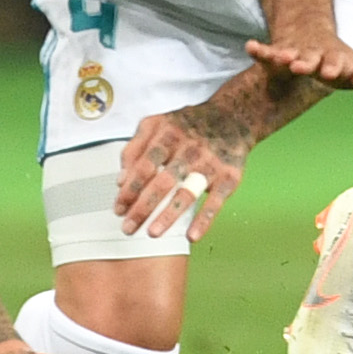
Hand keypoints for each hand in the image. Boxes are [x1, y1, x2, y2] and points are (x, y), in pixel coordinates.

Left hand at [113, 103, 251, 241]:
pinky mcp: (230, 176)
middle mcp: (190, 148)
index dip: (130, 189)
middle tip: (128, 228)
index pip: (145, 165)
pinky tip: (191, 236)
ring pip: (188, 192)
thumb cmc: (188, 125)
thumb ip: (135, 148)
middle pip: (163, 181)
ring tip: (152, 233)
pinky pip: (216, 201)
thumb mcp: (157, 124)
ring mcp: (211, 163)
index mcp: (169, 134)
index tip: (119, 209)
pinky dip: (204, 220)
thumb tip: (120, 180)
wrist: (233, 117)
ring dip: (169, 215)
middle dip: (143, 207)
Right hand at [244, 32, 352, 98]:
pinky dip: (259, 50)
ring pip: (288, 54)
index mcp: (334, 59)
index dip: (334, 67)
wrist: (309, 31)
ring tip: (279, 58)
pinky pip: (267, 52)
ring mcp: (295, 52)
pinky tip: (250, 46)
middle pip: (311, 58)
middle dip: (307, 62)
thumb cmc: (334, 58)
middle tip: (302, 67)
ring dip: (283, 56)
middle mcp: (314, 54)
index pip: (337, 63)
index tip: (331, 72)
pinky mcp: (278, 52)